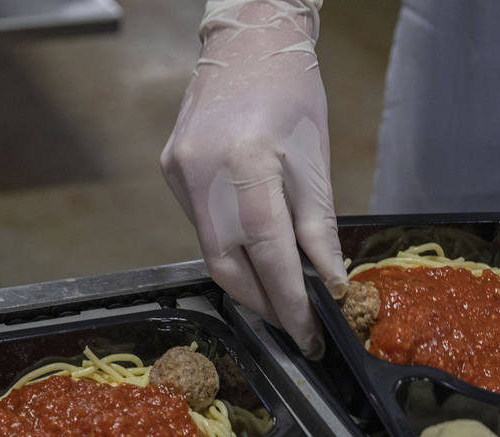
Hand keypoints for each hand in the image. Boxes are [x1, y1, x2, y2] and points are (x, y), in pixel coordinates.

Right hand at [162, 0, 344, 356]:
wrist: (246, 40)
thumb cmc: (290, 91)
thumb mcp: (314, 160)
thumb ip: (319, 227)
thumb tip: (328, 281)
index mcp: (245, 164)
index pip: (268, 253)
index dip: (288, 301)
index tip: (308, 333)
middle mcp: (201, 173)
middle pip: (227, 266)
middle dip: (263, 303)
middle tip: (294, 325)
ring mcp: (179, 174)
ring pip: (210, 251)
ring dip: (246, 280)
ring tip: (279, 297)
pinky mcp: (171, 171)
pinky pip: (200, 226)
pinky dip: (230, 247)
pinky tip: (253, 253)